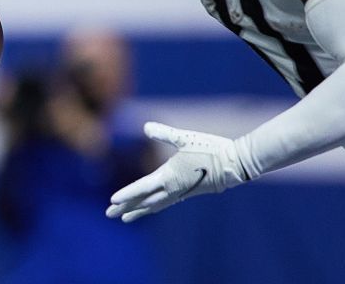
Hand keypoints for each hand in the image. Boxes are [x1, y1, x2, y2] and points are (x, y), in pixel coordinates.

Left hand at [106, 122, 246, 222]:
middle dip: (126, 208)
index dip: (126, 195)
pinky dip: (154, 207)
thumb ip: (165, 134)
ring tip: (126, 218)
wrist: (235, 164)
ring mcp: (181, 192)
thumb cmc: (211, 149)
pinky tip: (152, 207)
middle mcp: (173, 188)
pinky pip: (166, 203)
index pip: (142, 188)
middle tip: (109, 215)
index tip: (112, 202)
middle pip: (144, 201)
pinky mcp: (188, 192)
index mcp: (169, 177)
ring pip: (155, 205)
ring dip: (139, 211)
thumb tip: (145, 127)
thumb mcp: (186, 138)